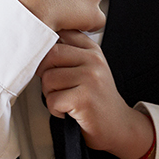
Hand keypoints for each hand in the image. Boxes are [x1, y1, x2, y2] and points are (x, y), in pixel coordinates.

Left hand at [38, 31, 156, 158]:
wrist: (118, 125)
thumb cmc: (98, 99)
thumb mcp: (90, 69)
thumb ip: (72, 53)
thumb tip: (39, 43)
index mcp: (93, 50)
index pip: (63, 33)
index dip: (49, 47)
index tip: (51, 63)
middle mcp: (94, 60)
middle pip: (51, 54)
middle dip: (45, 74)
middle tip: (56, 88)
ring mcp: (91, 78)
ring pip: (49, 78)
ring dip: (50, 94)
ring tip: (65, 100)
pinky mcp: (84, 98)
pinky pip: (52, 99)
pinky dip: (55, 110)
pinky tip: (68, 111)